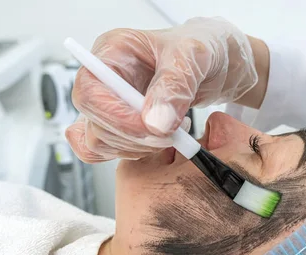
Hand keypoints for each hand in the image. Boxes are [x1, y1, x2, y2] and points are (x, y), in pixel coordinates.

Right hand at [66, 17, 257, 161]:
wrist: (216, 64)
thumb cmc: (202, 48)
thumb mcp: (194, 56)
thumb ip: (175, 87)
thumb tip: (155, 122)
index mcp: (112, 52)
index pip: (89, 91)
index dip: (115, 116)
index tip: (150, 128)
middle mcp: (104, 79)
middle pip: (93, 121)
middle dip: (133, 137)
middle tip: (171, 134)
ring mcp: (110, 104)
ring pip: (100, 141)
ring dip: (137, 148)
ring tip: (173, 131)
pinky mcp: (121, 126)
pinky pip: (108, 151)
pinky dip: (133, 154)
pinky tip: (160, 141)